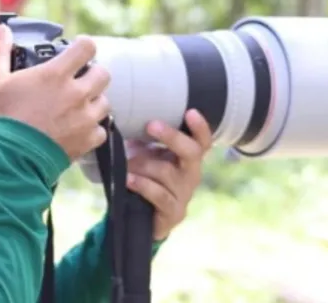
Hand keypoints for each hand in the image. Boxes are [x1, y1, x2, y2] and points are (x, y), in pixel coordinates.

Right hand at [0, 24, 111, 159]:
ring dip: (94, 102)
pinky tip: (78, 130)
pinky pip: (102, 130)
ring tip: (78, 108)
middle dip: (93, 75)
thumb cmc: (3, 118)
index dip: (84, 46)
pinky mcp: (88, 139)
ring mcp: (85, 117)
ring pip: (105, 102)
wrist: (11, 159)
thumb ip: (0, 52)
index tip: (78, 50)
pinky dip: (92, 130)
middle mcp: (76, 93)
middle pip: (103, 73)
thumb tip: (2, 30)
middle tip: (79, 81)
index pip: (87, 47)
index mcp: (56, 74)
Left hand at [125, 109, 212, 240]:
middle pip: (192, 152)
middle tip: (151, 125)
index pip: (202, 141)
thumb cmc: (145, 177)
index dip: (200, 127)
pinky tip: (128, 179)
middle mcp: (191, 174)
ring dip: (143, 164)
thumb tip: (129, 112)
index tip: (190, 112)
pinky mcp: (173, 212)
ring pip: (167, 172)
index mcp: (188, 157)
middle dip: (172, 137)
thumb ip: (144, 137)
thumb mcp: (145, 154)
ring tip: (126, 162)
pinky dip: (142, 185)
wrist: (141, 216)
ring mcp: (184, 194)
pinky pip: (159, 195)